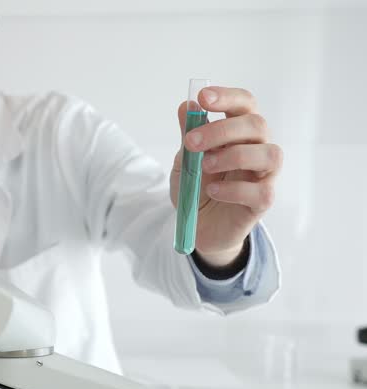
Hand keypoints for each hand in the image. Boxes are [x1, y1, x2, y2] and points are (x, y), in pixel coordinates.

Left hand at [169, 87, 282, 267]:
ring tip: (205, 166)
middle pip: (256, 125)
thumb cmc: (196, 186)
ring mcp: (264, 175)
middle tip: (191, 143)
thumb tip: (187, 105)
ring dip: (233, 156)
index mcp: (239, 132)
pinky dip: (233, 189)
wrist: (198, 225)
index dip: (228, 97)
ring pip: (269, 154)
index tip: (203, 97)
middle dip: (221, 130)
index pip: (245, 104)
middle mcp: (257, 148)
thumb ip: (189, 134)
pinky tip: (212, 191)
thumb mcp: (185, 159)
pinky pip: (260, 191)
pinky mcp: (263, 201)